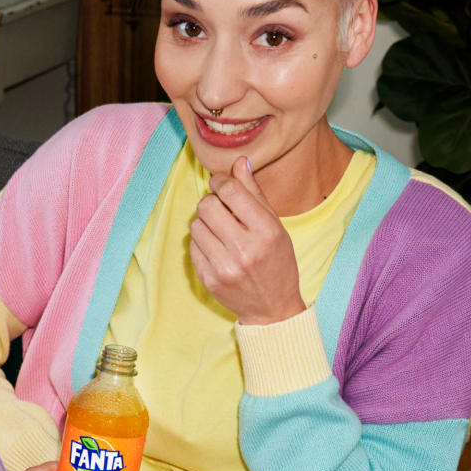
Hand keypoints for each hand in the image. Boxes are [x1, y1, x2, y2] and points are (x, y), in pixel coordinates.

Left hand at [189, 156, 304, 325]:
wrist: (273, 308)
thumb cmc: (277, 262)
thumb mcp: (275, 226)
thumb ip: (254, 193)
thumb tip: (239, 161)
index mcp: (266, 231)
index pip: (230, 191)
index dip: (220, 181)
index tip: (220, 184)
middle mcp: (245, 249)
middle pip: (207, 205)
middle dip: (211, 202)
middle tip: (221, 209)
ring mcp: (225, 266)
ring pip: (196, 225)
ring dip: (205, 223)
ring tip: (221, 232)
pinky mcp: (209, 279)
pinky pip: (192, 246)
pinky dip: (202, 243)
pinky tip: (217, 250)